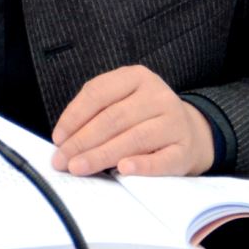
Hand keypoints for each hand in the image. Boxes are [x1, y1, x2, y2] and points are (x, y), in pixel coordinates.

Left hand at [50, 65, 213, 176]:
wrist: (190, 133)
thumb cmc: (144, 119)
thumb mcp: (123, 102)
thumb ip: (96, 114)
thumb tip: (64, 141)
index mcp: (137, 77)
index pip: (98, 92)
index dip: (74, 116)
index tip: (58, 139)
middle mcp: (158, 95)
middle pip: (113, 118)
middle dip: (82, 141)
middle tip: (61, 160)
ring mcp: (174, 121)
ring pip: (134, 138)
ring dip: (102, 155)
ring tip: (79, 168)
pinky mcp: (184, 149)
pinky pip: (162, 159)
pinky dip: (141, 166)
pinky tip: (123, 171)